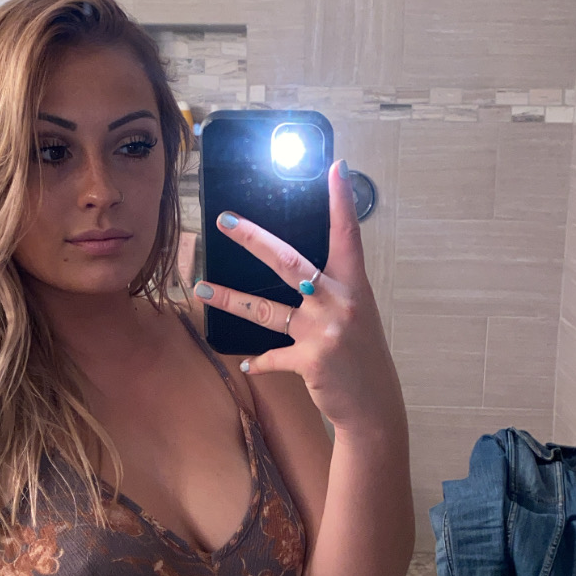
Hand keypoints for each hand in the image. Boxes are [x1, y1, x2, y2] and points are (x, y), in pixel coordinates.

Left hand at [194, 160, 396, 433]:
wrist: (374, 407)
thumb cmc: (362, 358)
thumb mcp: (357, 317)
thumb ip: (331, 294)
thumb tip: (297, 277)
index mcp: (354, 287)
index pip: (348, 235)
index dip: (342, 201)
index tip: (334, 168)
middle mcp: (340, 303)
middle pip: (290, 262)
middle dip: (254, 239)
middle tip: (226, 221)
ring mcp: (324, 331)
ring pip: (266, 310)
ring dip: (231, 299)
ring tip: (201, 289)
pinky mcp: (310, 361)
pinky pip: (273, 357)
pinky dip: (260, 362)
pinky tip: (247, 363)